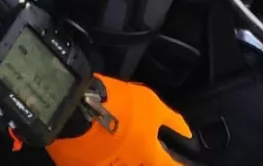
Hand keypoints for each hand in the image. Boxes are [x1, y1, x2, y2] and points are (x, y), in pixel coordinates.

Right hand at [47, 76, 204, 165]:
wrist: (76, 107)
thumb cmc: (118, 103)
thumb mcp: (150, 104)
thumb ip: (171, 120)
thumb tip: (186, 134)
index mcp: (147, 154)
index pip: (170, 165)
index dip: (177, 164)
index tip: (182, 161)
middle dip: (146, 159)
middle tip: (142, 148)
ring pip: (121, 165)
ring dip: (124, 159)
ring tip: (120, 145)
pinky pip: (98, 164)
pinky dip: (102, 160)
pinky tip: (100, 150)